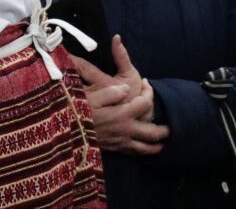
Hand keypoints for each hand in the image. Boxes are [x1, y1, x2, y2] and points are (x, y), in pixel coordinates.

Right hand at [72, 36, 169, 154]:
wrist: (65, 131)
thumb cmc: (76, 110)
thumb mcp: (91, 96)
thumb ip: (110, 92)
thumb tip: (126, 88)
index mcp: (121, 113)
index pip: (145, 103)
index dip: (149, 92)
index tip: (146, 83)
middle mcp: (125, 129)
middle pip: (153, 132)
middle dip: (164, 129)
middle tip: (170, 125)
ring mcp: (121, 141)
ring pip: (146, 147)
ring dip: (157, 144)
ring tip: (163, 142)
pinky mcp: (114, 148)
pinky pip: (134, 153)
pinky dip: (143, 152)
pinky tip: (144, 149)